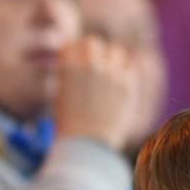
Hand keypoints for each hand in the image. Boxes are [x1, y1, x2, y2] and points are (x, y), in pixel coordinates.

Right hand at [54, 36, 143, 151]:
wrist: (86, 146)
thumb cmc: (68, 124)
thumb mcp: (59, 95)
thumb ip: (68, 73)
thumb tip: (76, 60)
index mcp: (69, 65)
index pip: (75, 44)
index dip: (76, 52)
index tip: (78, 61)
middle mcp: (90, 65)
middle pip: (94, 43)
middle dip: (93, 53)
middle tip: (94, 67)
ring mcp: (112, 73)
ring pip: (116, 52)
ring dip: (112, 60)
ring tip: (109, 76)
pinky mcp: (128, 85)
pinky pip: (130, 68)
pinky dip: (125, 74)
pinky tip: (120, 86)